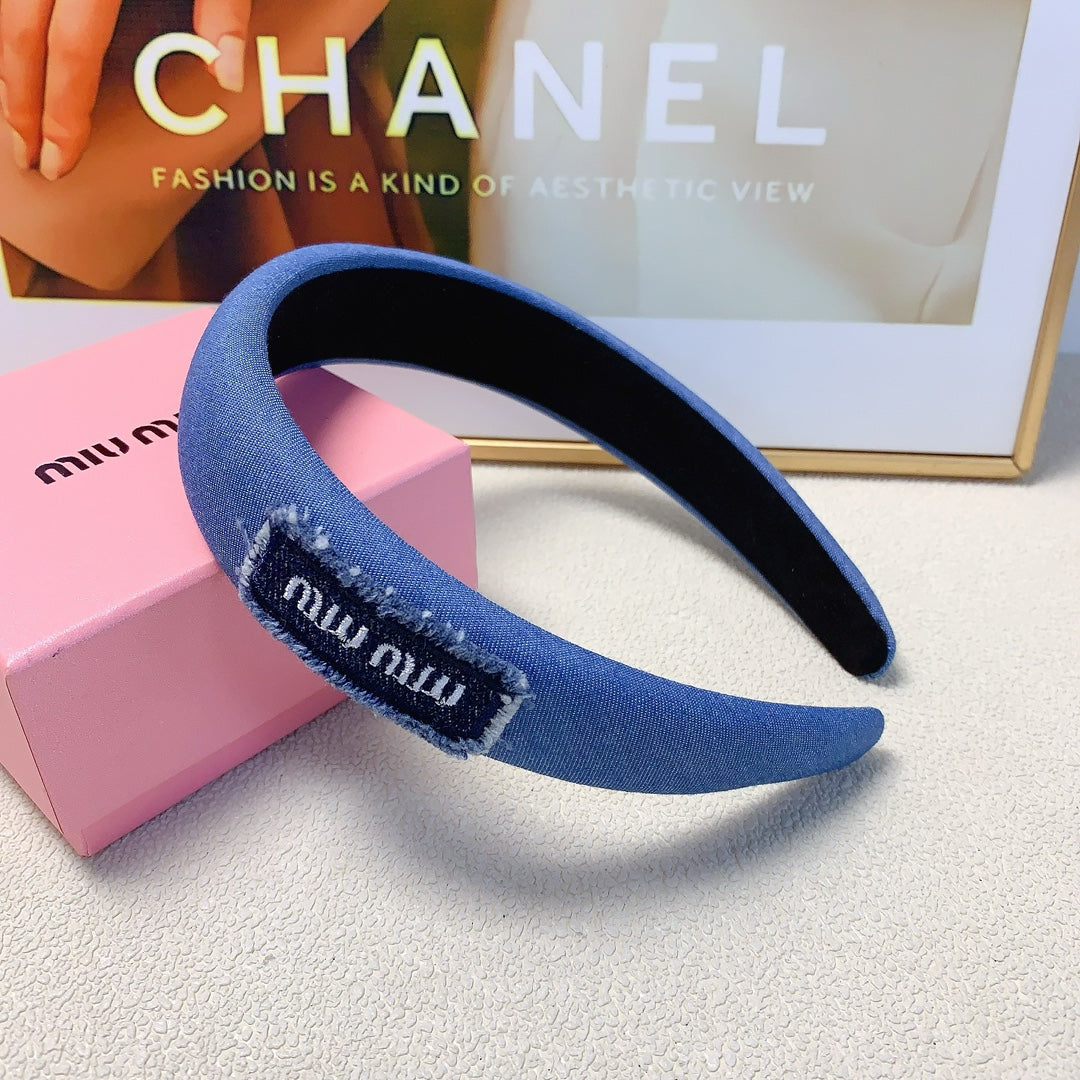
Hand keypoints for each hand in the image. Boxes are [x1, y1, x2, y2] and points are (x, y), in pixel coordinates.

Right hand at [0, 0, 251, 180]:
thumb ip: (223, 10)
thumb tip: (228, 76)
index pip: (71, 51)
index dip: (62, 113)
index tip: (58, 165)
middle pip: (18, 32)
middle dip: (18, 101)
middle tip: (25, 158)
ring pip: (4, 7)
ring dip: (7, 65)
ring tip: (17, 117)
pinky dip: (13, 28)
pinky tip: (21, 60)